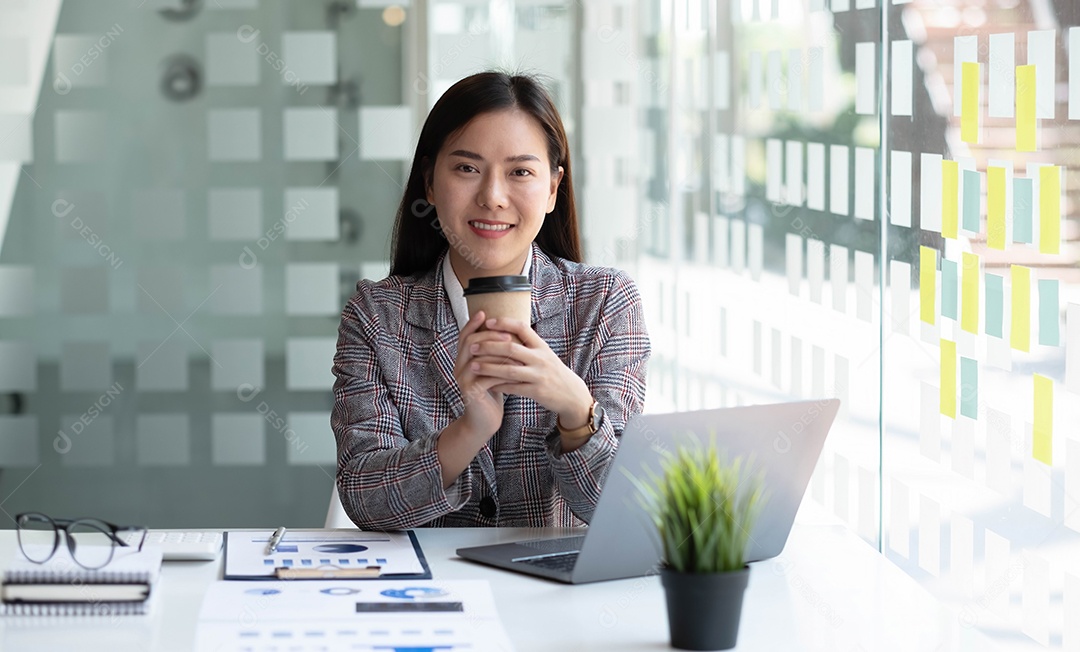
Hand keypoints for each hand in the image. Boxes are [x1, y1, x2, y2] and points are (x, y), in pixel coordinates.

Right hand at [453, 311, 513, 438]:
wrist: (484, 421)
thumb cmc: (492, 392)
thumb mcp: (492, 369)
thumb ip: (493, 353)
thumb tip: (506, 330)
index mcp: (463, 359)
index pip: (464, 336)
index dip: (473, 324)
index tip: (485, 312)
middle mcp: (459, 367)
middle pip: (470, 343)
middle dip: (489, 336)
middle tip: (508, 335)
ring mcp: (463, 379)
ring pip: (477, 358)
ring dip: (497, 352)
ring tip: (514, 350)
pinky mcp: (470, 391)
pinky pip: (485, 376)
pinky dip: (500, 371)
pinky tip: (514, 370)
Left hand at [468, 317, 593, 428]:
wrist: (572, 395)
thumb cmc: (553, 372)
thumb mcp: (545, 354)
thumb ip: (528, 344)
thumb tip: (506, 330)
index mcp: (541, 346)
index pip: (522, 328)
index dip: (504, 323)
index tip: (487, 322)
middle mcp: (540, 358)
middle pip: (511, 348)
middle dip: (489, 346)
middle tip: (472, 346)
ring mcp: (539, 375)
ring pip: (509, 370)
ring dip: (488, 368)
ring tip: (473, 366)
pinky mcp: (536, 391)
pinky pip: (513, 388)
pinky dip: (498, 386)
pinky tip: (486, 384)